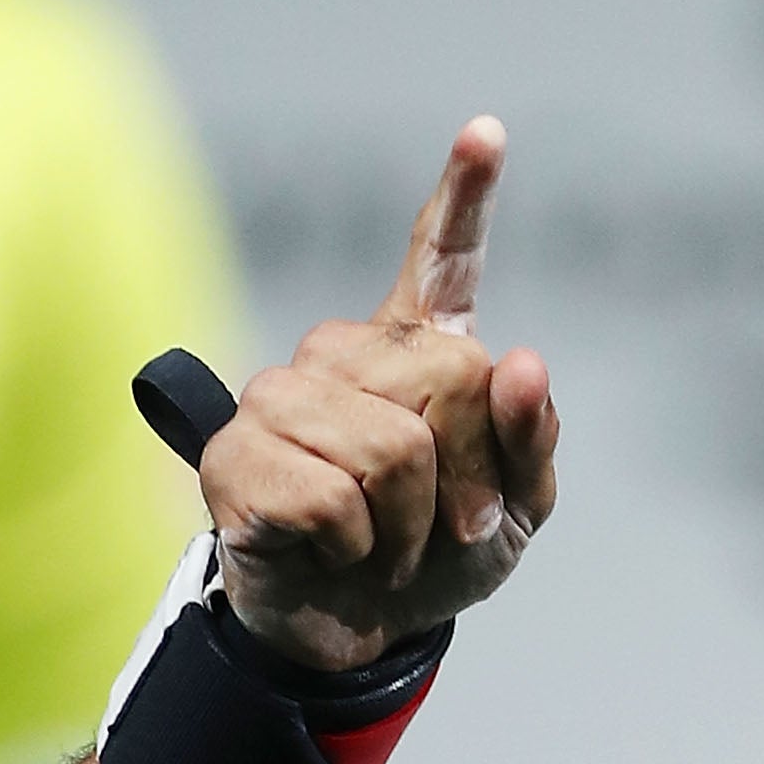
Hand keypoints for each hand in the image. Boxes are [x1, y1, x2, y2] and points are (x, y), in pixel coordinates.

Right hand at [200, 118, 557, 670]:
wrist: (363, 631)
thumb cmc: (437, 557)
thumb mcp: (517, 509)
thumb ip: (529, 438)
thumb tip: (522, 361)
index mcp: (418, 353)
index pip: (443, 261)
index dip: (464, 197)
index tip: (488, 132)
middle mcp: (343, 357)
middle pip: (444, 378)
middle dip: (467, 473)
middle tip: (447, 525)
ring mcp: (280, 398)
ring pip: (389, 444)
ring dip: (411, 520)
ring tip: (386, 542)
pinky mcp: (234, 455)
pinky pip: (332, 495)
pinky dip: (356, 543)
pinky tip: (334, 549)